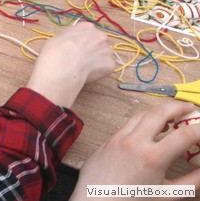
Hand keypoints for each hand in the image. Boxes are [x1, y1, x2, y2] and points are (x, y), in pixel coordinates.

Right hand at [26, 22, 115, 108]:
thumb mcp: (57, 38)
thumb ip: (70, 39)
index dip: (82, 41)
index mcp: (87, 27)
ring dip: (97, 61)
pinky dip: (98, 72)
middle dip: (92, 50)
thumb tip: (70, 46)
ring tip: (83, 68)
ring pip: (103, 56)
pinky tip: (87, 74)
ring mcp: (107, 50)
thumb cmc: (55, 51)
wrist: (62, 67)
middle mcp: (100, 36)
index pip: (88, 32)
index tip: (76, 48)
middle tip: (80, 59)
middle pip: (98, 43)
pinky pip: (105, 69)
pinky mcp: (110, 65)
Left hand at [70, 101, 199, 200]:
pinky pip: (127, 125)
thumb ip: (191, 181)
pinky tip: (149, 131)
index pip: (185, 135)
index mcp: (153, 158)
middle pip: (160, 112)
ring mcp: (118, 139)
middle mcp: (134, 143)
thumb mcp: (167, 195)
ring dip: (158, 112)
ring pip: (140, 115)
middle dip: (178, 106)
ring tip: (171, 118)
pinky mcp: (107, 141)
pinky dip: (142, 122)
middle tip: (190, 108)